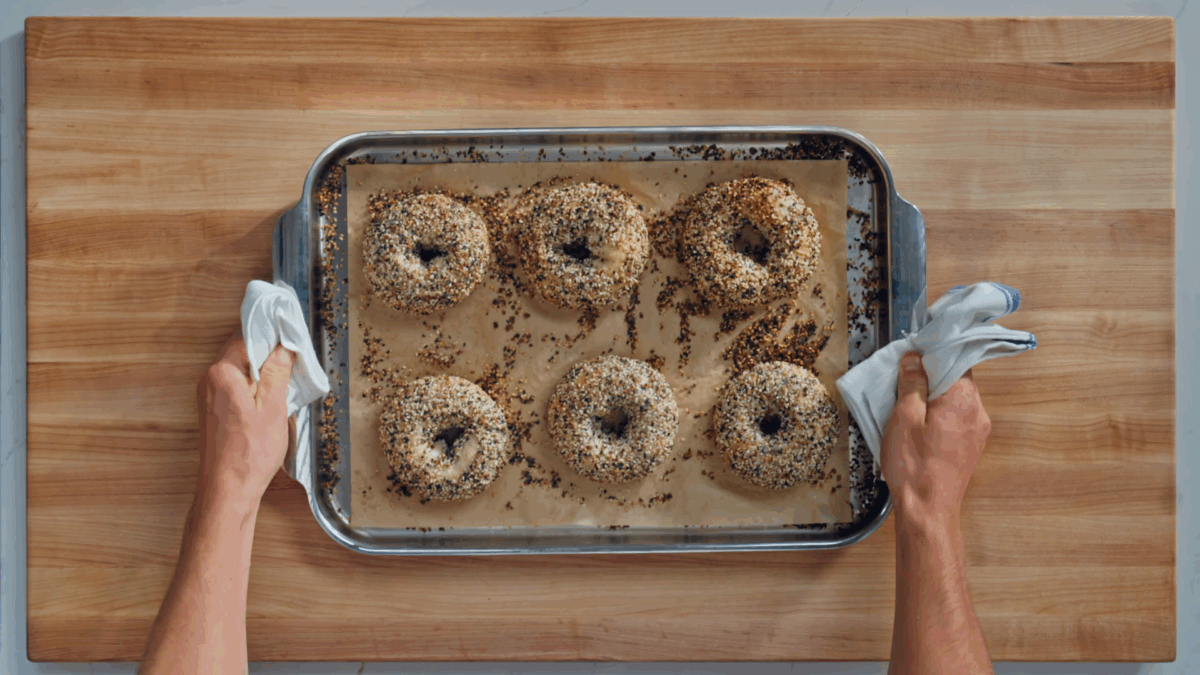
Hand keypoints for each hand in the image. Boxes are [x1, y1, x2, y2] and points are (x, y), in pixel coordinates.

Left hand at [195, 333, 294, 511]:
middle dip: (269, 355)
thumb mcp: (273, 408)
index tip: (292, 337)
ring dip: (263, 373)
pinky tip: (271, 401)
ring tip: (286, 384)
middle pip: (242, 353)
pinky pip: (235, 387)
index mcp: (222, 373)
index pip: (246, 338)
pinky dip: (254, 387)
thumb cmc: (249, 454)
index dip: (271, 336)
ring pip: (240, 371)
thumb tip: (284, 347)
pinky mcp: (214, 410)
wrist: (228, 490)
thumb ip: (278, 372)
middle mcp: (210, 380)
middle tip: (294, 362)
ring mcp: (209, 396)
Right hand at [882, 352, 990, 523]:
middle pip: (958, 380)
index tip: (913, 355)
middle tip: (903, 382)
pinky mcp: (971, 446)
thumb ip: (912, 384)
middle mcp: (978, 413)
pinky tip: (919, 426)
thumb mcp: (904, 417)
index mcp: (964, 400)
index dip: (933, 354)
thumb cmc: (914, 466)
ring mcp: (978, 431)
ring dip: (934, 397)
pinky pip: (957, 418)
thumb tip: (915, 359)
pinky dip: (940, 414)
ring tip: (908, 407)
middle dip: (931, 377)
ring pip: (956, 400)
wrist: (928, 510)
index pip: (956, 360)